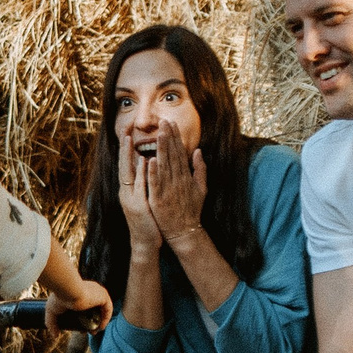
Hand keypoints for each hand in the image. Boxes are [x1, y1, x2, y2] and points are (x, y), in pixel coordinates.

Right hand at [50, 276, 112, 330]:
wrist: (67, 290)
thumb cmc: (58, 297)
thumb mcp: (52, 311)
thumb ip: (51, 323)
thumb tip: (55, 336)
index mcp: (79, 291)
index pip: (84, 307)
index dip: (83, 320)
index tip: (80, 330)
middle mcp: (90, 291)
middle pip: (93, 310)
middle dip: (91, 322)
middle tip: (87, 332)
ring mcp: (98, 293)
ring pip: (101, 310)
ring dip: (99, 322)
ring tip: (93, 333)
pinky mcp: (103, 296)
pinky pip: (108, 309)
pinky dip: (105, 319)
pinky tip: (100, 328)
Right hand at [118, 131, 162, 253]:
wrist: (145, 243)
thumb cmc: (146, 221)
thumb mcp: (142, 199)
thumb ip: (141, 181)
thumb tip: (143, 161)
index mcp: (127, 190)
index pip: (124, 165)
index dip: (124, 148)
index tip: (125, 132)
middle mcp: (125, 192)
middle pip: (122, 165)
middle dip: (122, 147)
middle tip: (123, 128)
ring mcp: (130, 199)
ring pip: (127, 173)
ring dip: (127, 156)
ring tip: (128, 139)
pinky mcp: (138, 206)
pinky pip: (139, 186)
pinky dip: (140, 173)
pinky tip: (142, 161)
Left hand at [146, 123, 207, 248]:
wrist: (185, 231)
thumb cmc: (191, 210)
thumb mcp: (201, 188)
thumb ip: (200, 169)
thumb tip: (199, 151)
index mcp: (185, 176)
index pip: (180, 153)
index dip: (176, 138)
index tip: (172, 124)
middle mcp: (177, 180)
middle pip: (172, 156)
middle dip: (168, 137)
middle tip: (164, 121)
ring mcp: (168, 189)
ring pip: (164, 166)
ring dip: (161, 150)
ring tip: (159, 133)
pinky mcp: (159, 199)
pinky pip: (155, 184)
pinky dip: (153, 172)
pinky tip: (150, 160)